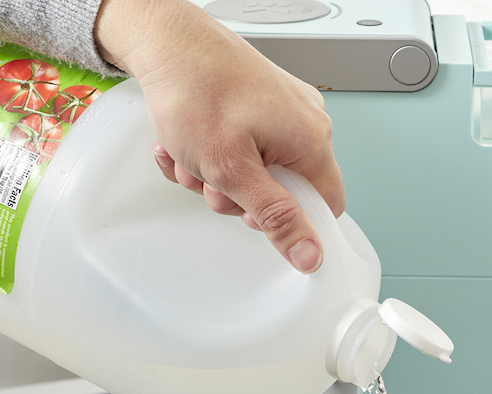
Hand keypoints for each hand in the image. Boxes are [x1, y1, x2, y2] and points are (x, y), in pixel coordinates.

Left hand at [94, 0, 344, 272]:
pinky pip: (243, 147)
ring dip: (216, 175)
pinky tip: (187, 142)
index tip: (259, 220)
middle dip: (238, 196)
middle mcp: (305, 122)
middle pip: (283, 191)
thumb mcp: (233, 171)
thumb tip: (309, 253)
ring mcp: (282, 110)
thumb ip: (274, 217)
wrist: (166, 42)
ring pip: (256, 171)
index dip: (293, 223)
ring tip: (190, 155)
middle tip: (211, 181)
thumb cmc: (196, 91)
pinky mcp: (259, 103)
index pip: (325, 206)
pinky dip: (211, 152)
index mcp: (312, 141)